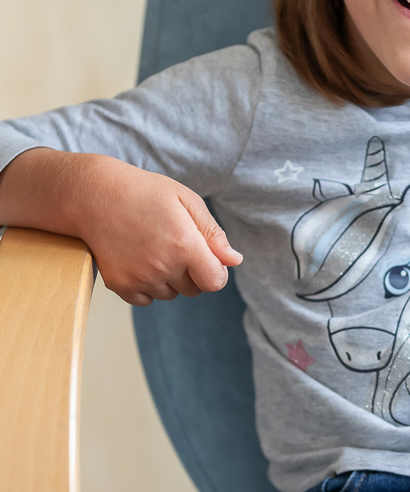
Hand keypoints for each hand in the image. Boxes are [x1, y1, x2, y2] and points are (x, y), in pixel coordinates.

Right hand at [0, 148, 241, 305]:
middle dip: (192, 272)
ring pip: (170, 294)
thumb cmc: (143, 192)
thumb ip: (213, 233)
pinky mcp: (120, 285)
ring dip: (168, 278)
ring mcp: (140, 278)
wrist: (92, 194)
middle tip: (174, 244)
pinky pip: (146, 299)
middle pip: (194, 289)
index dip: (216, 272)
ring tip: (153, 247)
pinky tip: (138, 259)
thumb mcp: (185, 200)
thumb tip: (234, 260)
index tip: (207, 258)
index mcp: (185, 245)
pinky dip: (146, 286)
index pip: (215, 282)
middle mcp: (164, 266)